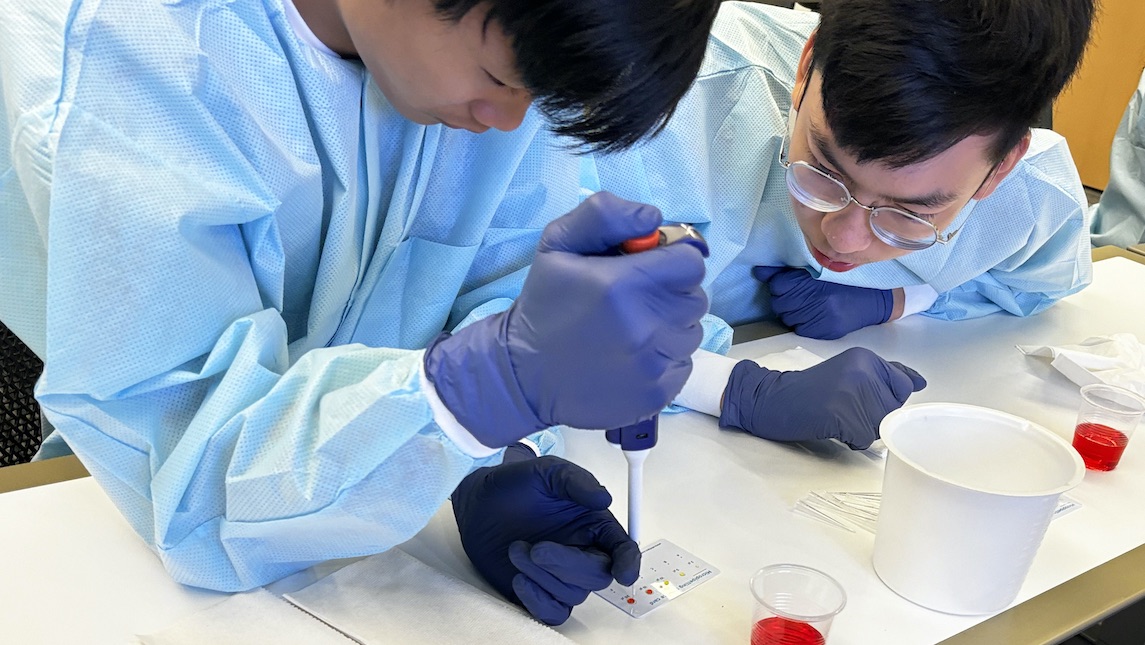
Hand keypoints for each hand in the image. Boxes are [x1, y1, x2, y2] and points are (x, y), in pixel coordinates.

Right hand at [426, 191, 707, 446]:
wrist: (524, 373)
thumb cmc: (545, 303)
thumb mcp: (557, 244)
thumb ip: (604, 215)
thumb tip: (653, 218)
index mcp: (623, 285)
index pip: (691, 262)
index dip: (672, 261)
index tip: (648, 269)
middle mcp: (644, 327)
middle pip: (695, 297)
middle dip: (671, 292)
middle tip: (637, 299)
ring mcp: (653, 366)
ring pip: (691, 332)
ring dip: (669, 326)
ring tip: (633, 329)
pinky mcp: (657, 395)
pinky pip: (682, 365)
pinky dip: (664, 359)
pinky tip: (632, 357)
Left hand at [452, 447, 640, 625]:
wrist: (476, 504)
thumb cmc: (515, 486)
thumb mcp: (548, 472)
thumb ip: (577, 482)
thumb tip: (603, 498)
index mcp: (593, 525)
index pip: (623, 549)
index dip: (628, 562)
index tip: (622, 571)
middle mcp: (582, 553)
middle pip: (597, 575)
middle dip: (568, 565)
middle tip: (538, 549)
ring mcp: (560, 576)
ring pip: (572, 593)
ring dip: (543, 575)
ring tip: (516, 550)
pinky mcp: (538, 592)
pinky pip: (553, 613)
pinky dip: (539, 601)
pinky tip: (520, 579)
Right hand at [719, 347, 926, 448]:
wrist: (771, 398)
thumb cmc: (810, 390)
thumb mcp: (850, 371)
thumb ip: (884, 375)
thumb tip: (920, 382)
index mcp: (866, 357)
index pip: (904, 386)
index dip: (885, 400)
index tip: (862, 399)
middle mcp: (863, 370)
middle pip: (893, 409)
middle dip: (874, 417)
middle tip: (843, 408)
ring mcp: (852, 392)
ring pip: (880, 426)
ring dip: (862, 430)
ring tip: (837, 418)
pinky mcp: (841, 414)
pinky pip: (864, 440)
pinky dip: (850, 440)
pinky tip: (831, 427)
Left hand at [753, 266, 892, 339]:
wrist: (875, 300)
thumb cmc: (843, 282)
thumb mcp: (817, 269)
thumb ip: (785, 271)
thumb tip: (758, 271)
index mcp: (813, 278)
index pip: (777, 285)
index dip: (780, 285)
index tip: (788, 284)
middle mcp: (815, 298)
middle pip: (779, 303)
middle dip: (784, 299)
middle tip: (799, 296)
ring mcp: (819, 316)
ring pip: (786, 318)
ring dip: (792, 312)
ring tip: (808, 305)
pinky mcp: (823, 331)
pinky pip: (799, 330)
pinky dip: (802, 323)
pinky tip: (814, 315)